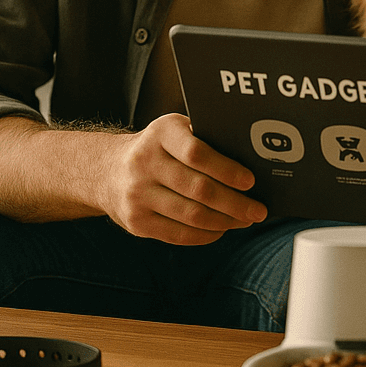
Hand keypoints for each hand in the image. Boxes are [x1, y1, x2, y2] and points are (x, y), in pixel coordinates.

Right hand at [99, 113, 266, 244]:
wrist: (107, 171)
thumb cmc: (157, 149)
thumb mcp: (175, 131)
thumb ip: (205, 139)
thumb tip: (251, 161)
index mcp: (160, 134)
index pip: (197, 153)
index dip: (227, 170)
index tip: (250, 181)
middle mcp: (144, 163)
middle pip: (199, 189)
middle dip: (235, 203)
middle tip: (258, 210)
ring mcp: (137, 195)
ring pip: (192, 215)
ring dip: (225, 222)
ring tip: (244, 220)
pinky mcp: (136, 222)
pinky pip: (179, 235)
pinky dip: (206, 235)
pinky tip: (221, 229)